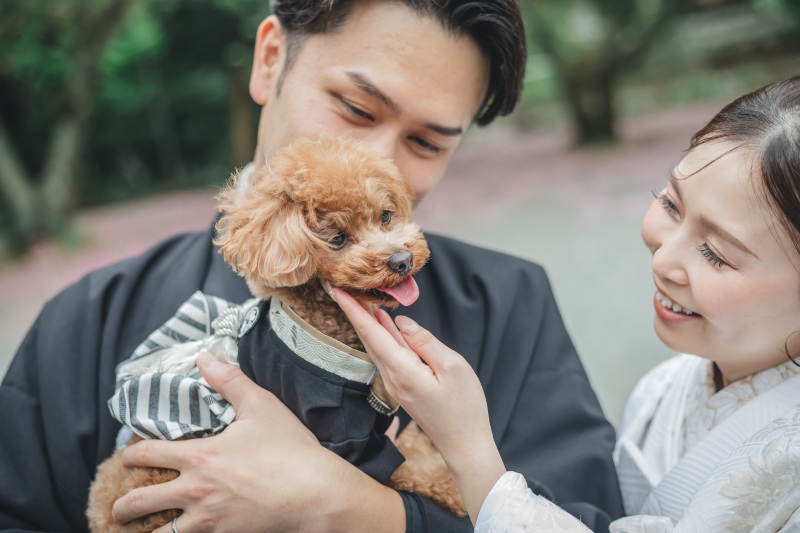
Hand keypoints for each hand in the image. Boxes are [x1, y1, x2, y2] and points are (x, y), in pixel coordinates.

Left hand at [111, 353, 403, 532]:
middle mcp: (194, 491)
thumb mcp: (261, 406)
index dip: (129, 456)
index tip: (126, 458)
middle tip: (117, 508)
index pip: (147, 455)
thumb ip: (229, 381)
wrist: (315, 493)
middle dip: (121, 507)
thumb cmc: (289, 450)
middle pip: (139, 502)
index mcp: (198, 456)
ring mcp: (207, 520)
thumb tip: (204, 357)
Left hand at [334, 288, 505, 523]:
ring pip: (377, 346)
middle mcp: (392, 377)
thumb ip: (425, 342)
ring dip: (366, 322)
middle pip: (368, 338)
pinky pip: (388, 355)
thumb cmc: (464, 408)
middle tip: (340, 287)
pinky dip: (382, 335)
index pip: (371, 333)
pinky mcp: (404, 387)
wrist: (464, 445)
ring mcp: (396, 384)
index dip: (353, 310)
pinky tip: (383, 323)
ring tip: (358, 298)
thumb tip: (403, 322)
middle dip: (353, 312)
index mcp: (402, 370)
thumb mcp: (453, 367)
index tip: (338, 290)